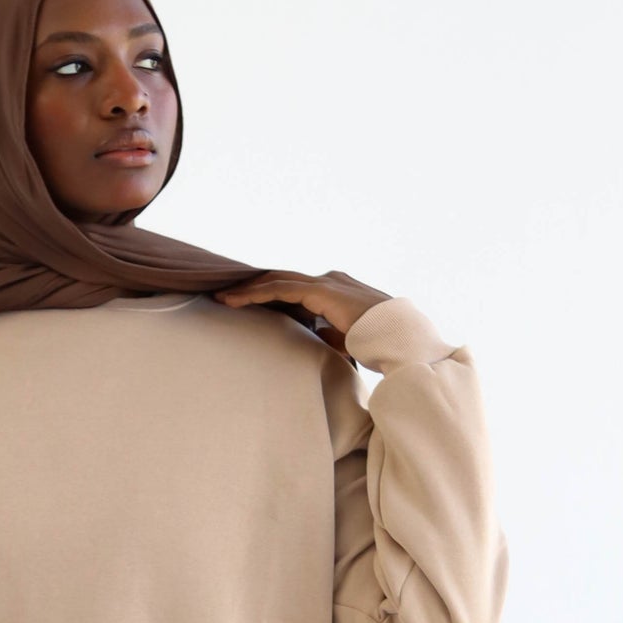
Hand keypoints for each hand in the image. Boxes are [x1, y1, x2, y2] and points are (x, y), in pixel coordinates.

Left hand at [214, 269, 391, 354]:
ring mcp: (325, 282)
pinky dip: (255, 293)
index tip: (247, 304)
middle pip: (282, 279)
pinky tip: (235, 300)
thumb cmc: (380, 343)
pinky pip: (280, 289)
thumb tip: (316, 339)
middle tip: (226, 295)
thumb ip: (329, 334)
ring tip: (222, 298)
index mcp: (336, 290)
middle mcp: (330, 280)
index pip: (296, 289)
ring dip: (247, 289)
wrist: (400, 339)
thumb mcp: (347, 339)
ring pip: (277, 281)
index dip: (270, 294)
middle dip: (253, 286)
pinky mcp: (320, 291)